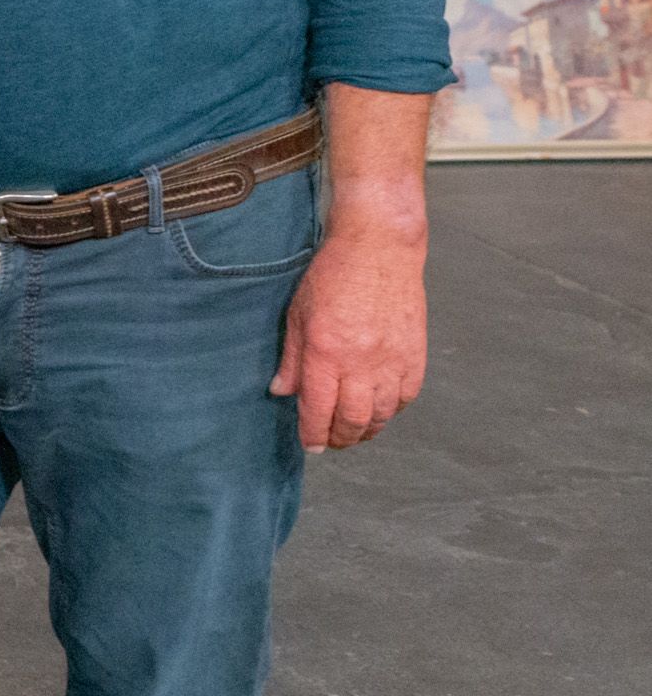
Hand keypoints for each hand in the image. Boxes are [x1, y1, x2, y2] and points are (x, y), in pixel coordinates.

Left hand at [270, 217, 426, 450]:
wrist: (378, 249)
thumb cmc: (332, 276)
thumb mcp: (298, 313)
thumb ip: (292, 358)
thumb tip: (282, 391)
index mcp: (326, 351)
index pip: (318, 408)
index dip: (313, 434)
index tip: (310, 446)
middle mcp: (361, 362)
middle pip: (352, 420)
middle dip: (340, 439)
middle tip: (331, 442)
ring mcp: (392, 360)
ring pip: (381, 414)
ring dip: (366, 431)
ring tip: (353, 432)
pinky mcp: (415, 356)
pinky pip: (405, 398)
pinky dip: (390, 411)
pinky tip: (379, 410)